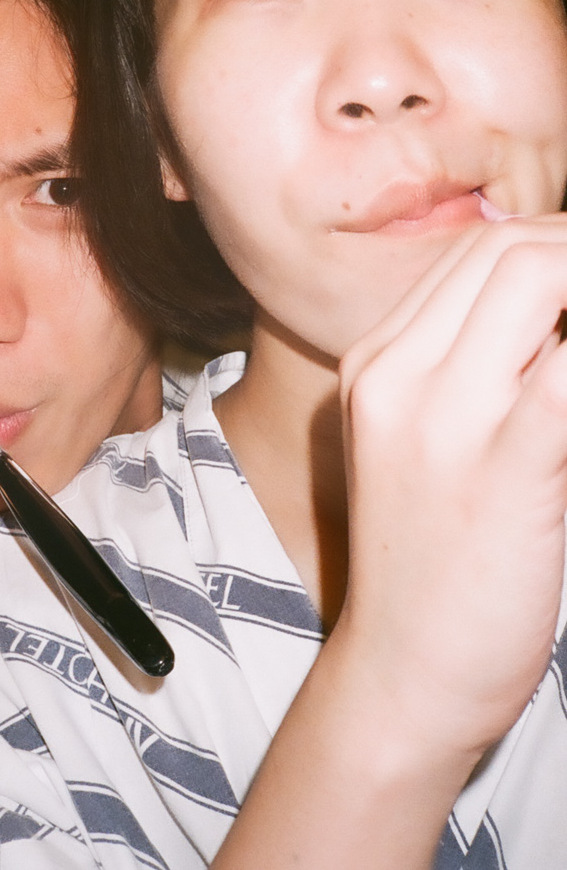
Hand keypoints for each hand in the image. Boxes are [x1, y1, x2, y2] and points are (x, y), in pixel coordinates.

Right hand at [338, 214, 566, 764]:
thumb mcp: (420, 449)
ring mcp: (443, 416)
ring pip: (541, 276)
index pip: (475, 254)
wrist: (406, 679)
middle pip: (509, 251)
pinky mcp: (506, 468)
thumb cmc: (430, 566)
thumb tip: (554, 322)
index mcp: (375, 364)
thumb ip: (469, 374)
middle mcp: (396, 374)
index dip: (555, 245)